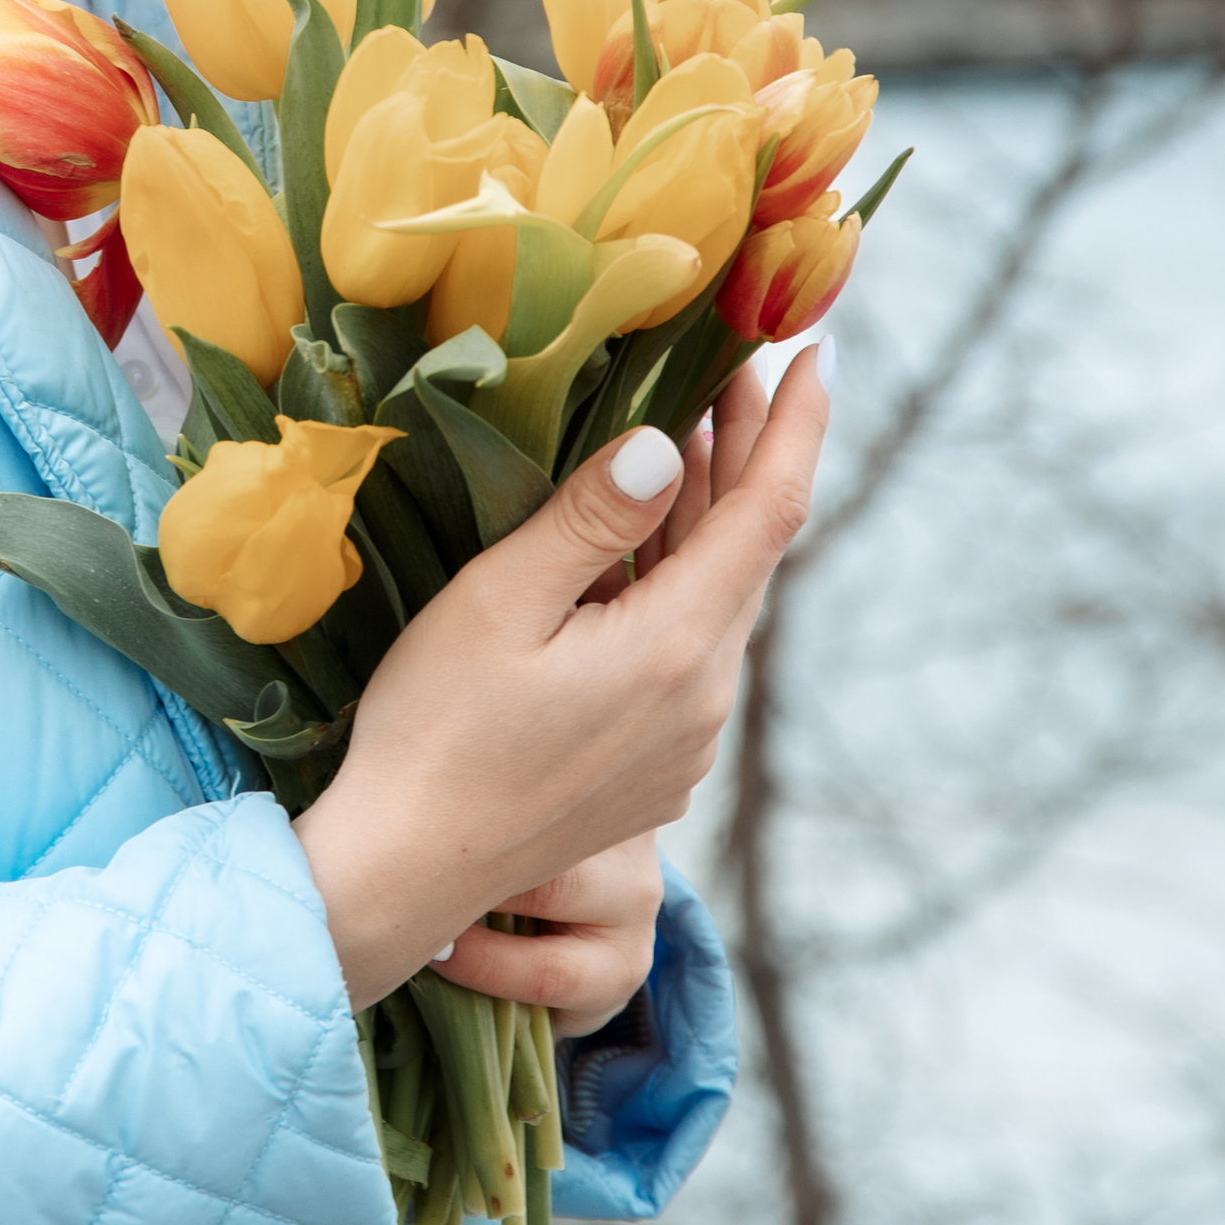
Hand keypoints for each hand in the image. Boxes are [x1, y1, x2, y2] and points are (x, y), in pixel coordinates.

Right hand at [295, 350, 827, 1011]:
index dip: (798, 428)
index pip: (770, 512)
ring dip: (707, 522)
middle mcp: (705, 700)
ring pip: (719, 604)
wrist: (407, 870)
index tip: (817, 354)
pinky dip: (679, 584)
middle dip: (745, 459)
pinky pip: (691, 654)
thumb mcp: (500, 602)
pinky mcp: (658, 771)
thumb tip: (666, 447)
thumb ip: (591, 520)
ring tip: (682, 438)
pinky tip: (636, 554)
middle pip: (749, 555)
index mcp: (678, 647)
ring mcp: (687, 745)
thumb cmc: (433, 727)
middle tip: (729, 371)